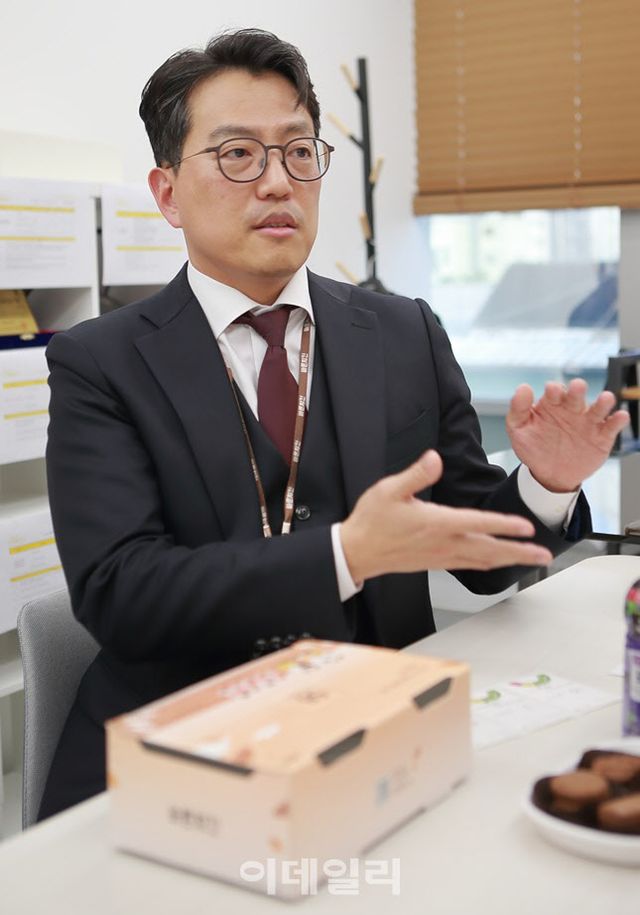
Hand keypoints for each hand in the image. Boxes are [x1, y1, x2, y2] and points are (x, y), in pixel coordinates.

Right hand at [340, 450, 552, 582]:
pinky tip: (499, 562)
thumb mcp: (388, 490)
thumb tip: (434, 458)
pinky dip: (490, 564)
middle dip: (520, 553)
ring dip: (511, 561)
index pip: (477, 524)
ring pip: (484, 561)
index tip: (527, 527)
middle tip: (546, 555)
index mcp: (436, 523)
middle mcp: (443, 543)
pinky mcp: (437, 562)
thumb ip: (415, 474)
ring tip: (533, 560)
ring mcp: (441, 556)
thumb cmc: (372, 520)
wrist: (357, 552)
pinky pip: (471, 565)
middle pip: (490, 550)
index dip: (504, 525)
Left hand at [506, 379, 629, 491]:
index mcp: (551, 404)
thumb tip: (523, 387)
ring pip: (597, 408)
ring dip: (603, 402)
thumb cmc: (534, 447)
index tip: (551, 390)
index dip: (554, 390)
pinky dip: (617, 421)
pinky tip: (619, 417)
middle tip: (577, 387)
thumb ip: (518, 409)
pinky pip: (611, 426)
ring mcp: (587, 422)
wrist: (549, 475)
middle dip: (577, 390)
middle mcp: (571, 409)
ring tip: (606, 398)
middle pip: (576, 396)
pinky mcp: (601, 437)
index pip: (554, 392)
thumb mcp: (519, 429)